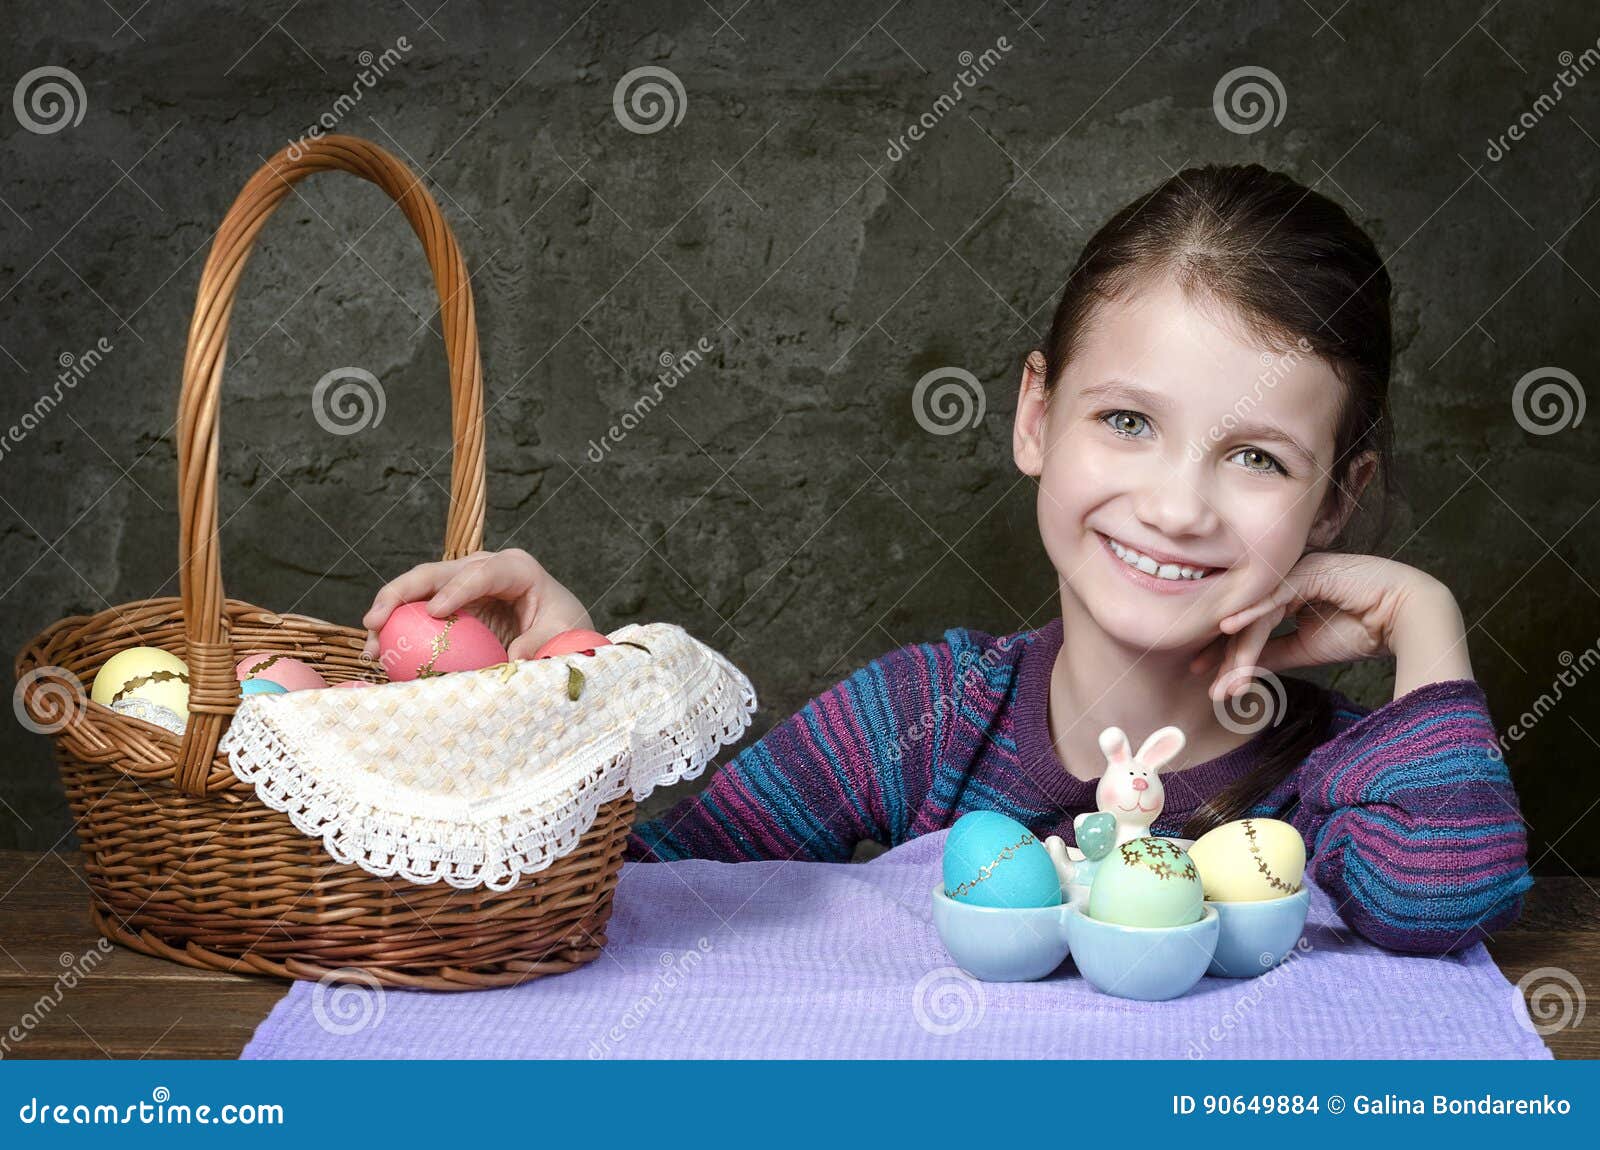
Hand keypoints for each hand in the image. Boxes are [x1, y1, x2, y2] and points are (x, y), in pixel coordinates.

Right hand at [360, 548, 595, 662]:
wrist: (560, 630)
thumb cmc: (564, 628)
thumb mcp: (564, 634)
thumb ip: (541, 643)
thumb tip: (515, 659)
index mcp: (516, 568)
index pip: (482, 573)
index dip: (456, 589)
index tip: (435, 613)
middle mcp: (484, 567)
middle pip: (437, 572)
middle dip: (402, 592)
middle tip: (377, 620)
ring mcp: (463, 583)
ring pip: (418, 589)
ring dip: (390, 613)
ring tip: (370, 643)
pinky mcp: (450, 603)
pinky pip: (417, 611)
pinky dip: (397, 629)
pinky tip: (378, 653)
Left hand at [1189, 552, 1452, 701]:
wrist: (1408, 618)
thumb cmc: (1364, 629)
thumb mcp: (1307, 649)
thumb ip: (1274, 653)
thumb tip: (1242, 669)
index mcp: (1285, 594)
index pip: (1249, 624)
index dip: (1226, 652)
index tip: (1208, 679)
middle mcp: (1286, 580)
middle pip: (1248, 619)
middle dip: (1227, 656)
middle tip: (1211, 687)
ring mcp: (1297, 572)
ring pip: (1259, 612)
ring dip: (1241, 649)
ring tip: (1226, 680)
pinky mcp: (1311, 570)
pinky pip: (1276, 595)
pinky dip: (1252, 613)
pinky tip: (1230, 630)